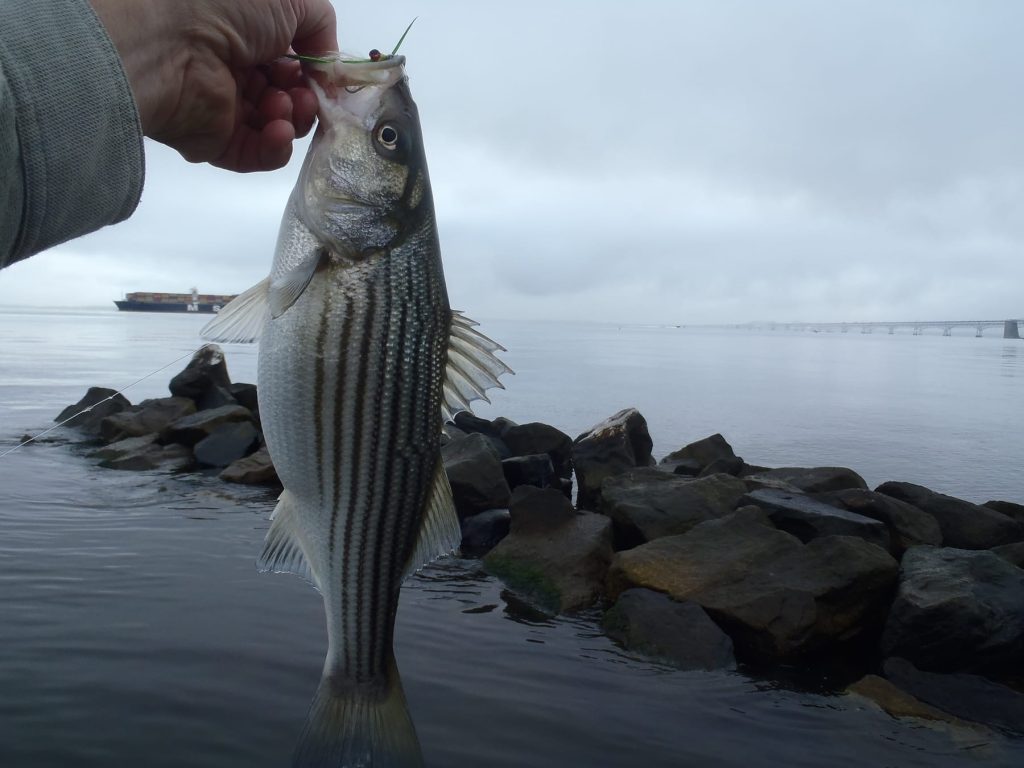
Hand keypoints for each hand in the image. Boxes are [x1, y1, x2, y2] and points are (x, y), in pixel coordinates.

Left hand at [90, 0, 337, 171]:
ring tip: (285, 103)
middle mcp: (234, 71)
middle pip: (289, 97)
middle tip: (305, 92)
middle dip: (307, 96)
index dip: (313, 70)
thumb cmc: (225, 6)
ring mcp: (225, 110)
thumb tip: (328, 65)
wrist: (171, 42)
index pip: (291, 62)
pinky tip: (278, 129)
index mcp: (246, 35)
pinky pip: (257, 155)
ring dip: (293, 117)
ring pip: (277, 127)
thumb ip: (321, 25)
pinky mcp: (216, 143)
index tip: (325, 75)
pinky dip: (276, 147)